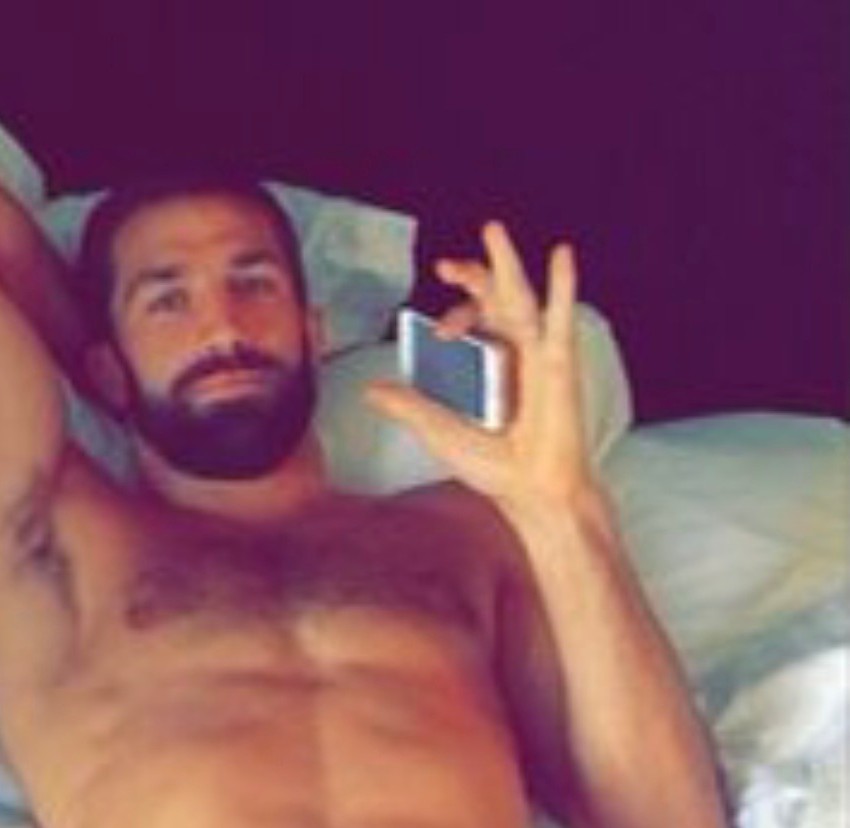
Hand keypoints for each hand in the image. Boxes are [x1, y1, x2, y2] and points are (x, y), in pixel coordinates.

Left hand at [366, 221, 595, 520]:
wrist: (528, 490)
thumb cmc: (493, 465)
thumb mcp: (438, 430)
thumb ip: (408, 407)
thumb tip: (369, 390)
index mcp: (487, 365)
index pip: (469, 323)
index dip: (451, 318)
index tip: (435, 332)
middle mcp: (513, 353)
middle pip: (492, 300)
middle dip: (471, 276)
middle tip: (445, 265)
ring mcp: (537, 355)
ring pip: (520, 298)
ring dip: (507, 263)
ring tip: (492, 230)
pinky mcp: (558, 363)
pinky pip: (560, 318)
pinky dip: (563, 287)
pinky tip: (562, 255)